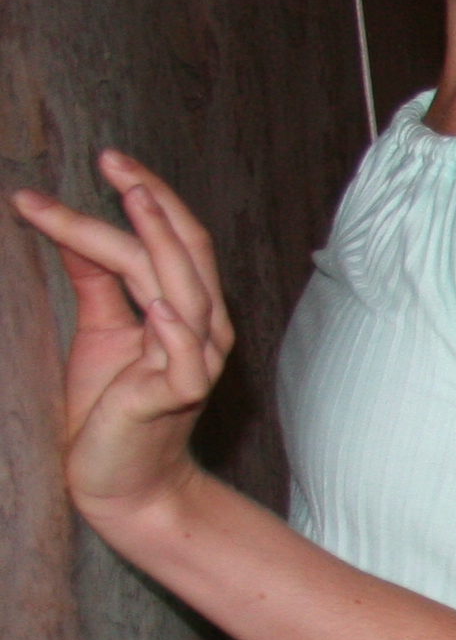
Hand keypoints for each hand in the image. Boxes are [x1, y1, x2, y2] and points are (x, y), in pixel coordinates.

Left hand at [9, 151, 237, 524]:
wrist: (122, 481)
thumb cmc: (111, 409)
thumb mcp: (99, 330)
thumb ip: (96, 281)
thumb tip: (69, 229)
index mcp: (187, 310)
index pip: (176, 239)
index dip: (146, 195)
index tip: (105, 159)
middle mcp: (202, 329)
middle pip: (184, 250)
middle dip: (151, 201)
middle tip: (111, 161)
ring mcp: (194, 362)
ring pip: (183, 288)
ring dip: (156, 240)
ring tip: (129, 200)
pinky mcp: (177, 395)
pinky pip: (183, 355)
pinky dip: (173, 327)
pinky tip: (154, 302)